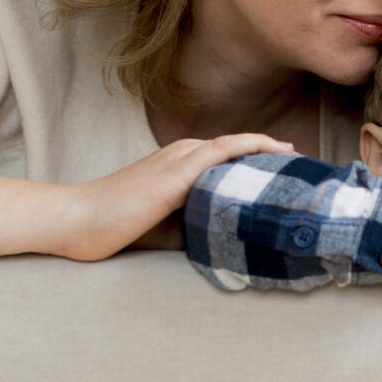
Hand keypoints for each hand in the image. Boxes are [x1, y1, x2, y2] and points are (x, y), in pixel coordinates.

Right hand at [57, 134, 294, 261]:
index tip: (288, 169)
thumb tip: (230, 236)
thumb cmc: (117, 227)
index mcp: (179, 163)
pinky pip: (222, 150)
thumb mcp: (167, 225)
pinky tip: (276, 151)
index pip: (229, 156)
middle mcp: (182, 154)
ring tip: (299, 158)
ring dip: (269, 149)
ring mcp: (179, 158)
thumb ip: (198, 222)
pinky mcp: (177, 170)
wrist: (77, 220)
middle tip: (304, 165)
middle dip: (271, 154)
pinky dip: (252, 147)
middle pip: (238, 148)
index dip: (260, 159)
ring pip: (235, 145)